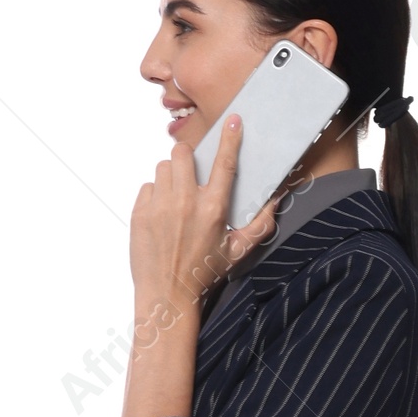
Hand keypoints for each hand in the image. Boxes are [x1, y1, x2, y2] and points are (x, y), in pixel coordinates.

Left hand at [128, 115, 277, 322]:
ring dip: (171, 177)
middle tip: (190, 176)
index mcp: (213, 209)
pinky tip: (161, 214)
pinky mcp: (140, 213)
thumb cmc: (201, 275)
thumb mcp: (237, 252)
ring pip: (163, 168)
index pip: (224, 163)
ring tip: (175, 200)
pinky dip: (154, 195)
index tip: (233, 121)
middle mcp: (186, 203)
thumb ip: (260, 225)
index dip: (230, 138)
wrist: (166, 295)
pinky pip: (147, 187)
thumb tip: (277, 202)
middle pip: (182, 153)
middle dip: (187, 159)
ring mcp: (160, 206)